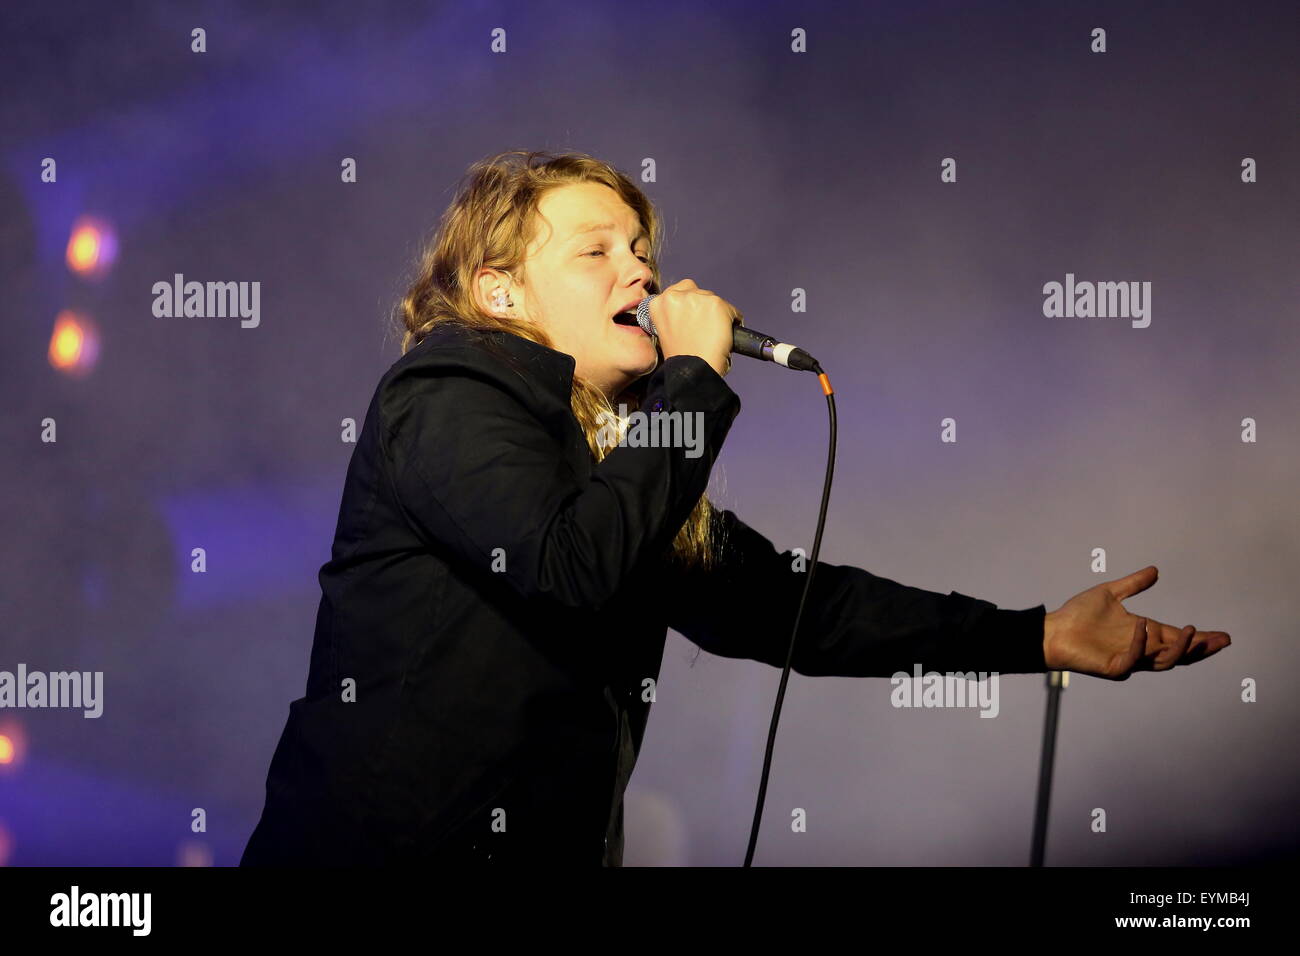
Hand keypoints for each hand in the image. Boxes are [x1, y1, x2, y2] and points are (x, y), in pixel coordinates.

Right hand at [648, 278, 739, 377]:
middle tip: (704, 328)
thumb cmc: (680, 359)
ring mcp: (696, 299)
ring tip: (713, 335)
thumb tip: (692, 311)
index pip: (678, 291)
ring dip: (716, 314)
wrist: (691, 371)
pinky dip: (733, 322)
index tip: (693, 316)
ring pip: (714, 300)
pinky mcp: (716, 304)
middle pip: (697, 292)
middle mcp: (675, 296)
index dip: (688, 305)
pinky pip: (732, 311)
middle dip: (702, 308)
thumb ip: (674, 315)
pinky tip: (726, 337)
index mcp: (659, 303)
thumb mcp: (665, 331)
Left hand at [1043, 566, 1230, 679]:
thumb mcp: (1109, 594)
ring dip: (1180, 647)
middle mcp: (1141, 649)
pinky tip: (1143, 625)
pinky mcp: (1113, 667)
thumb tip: (1155, 570)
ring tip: (1193, 631)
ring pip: (1163, 661)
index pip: (1178, 637)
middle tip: (1222, 641)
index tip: (1223, 635)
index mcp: (1143, 633)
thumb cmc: (1077, 615)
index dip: (1200, 638)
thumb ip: (1133, 584)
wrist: (1051, 631)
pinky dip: (1140, 643)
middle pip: (1179, 654)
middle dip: (1201, 648)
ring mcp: (1128, 660)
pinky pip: (1133, 658)